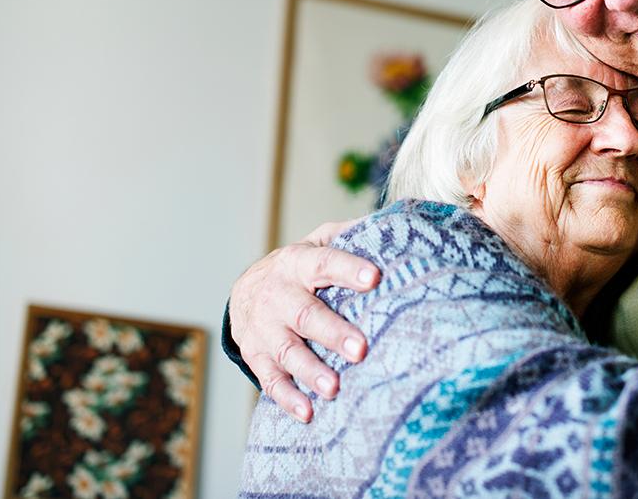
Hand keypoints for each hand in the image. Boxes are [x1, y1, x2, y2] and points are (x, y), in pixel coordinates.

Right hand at [230, 220, 381, 421]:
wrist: (246, 291)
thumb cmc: (299, 267)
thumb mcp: (317, 241)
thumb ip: (347, 235)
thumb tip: (392, 226)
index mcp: (298, 263)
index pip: (324, 262)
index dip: (347, 269)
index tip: (374, 277)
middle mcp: (278, 295)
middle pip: (305, 314)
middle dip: (333, 332)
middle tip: (361, 348)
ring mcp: (264, 328)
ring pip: (287, 350)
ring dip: (310, 370)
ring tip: (335, 387)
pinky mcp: (256, 355)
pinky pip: (270, 380)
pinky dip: (287, 398)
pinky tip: (308, 412)